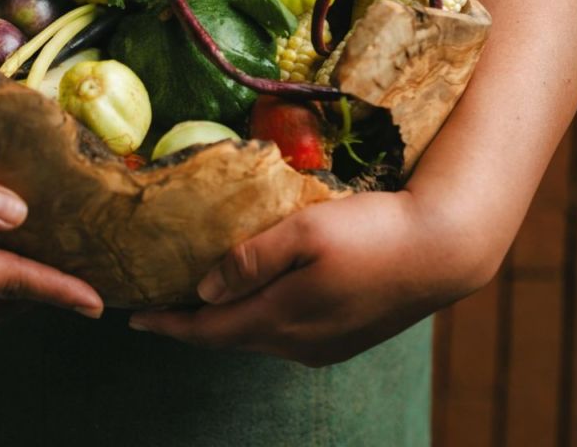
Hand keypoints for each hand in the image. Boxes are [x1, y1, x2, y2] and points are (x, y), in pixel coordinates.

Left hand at [129, 189, 493, 364]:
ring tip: (197, 302)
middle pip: (229, 339)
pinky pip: (283, 334)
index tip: (134, 316)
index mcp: (282, 318)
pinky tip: (252, 300)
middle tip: (158, 306)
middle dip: (191, 325)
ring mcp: (324, 345)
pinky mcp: (344, 338)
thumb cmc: (370, 230)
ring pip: (257, 338)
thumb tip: (205, 292)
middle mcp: (298, 343)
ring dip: (224, 323)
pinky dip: (255, 320)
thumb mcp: (303, 231)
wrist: (442, 250)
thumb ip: (250, 261)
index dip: (169, 324)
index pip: (209, 330)